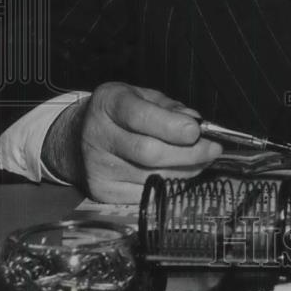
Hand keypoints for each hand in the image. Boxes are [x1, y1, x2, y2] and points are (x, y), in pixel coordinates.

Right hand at [42, 82, 222, 202]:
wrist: (78, 138)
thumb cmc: (119, 114)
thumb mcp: (142, 97)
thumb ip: (169, 107)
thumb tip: (195, 122)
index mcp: (108, 103)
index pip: (139, 117)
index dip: (171, 126)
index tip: (197, 131)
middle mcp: (97, 135)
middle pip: (149, 152)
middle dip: (188, 153)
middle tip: (212, 150)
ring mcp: (97, 167)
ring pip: (151, 176)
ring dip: (184, 171)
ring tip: (201, 162)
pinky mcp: (101, 191)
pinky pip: (145, 194)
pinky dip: (169, 186)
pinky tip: (180, 175)